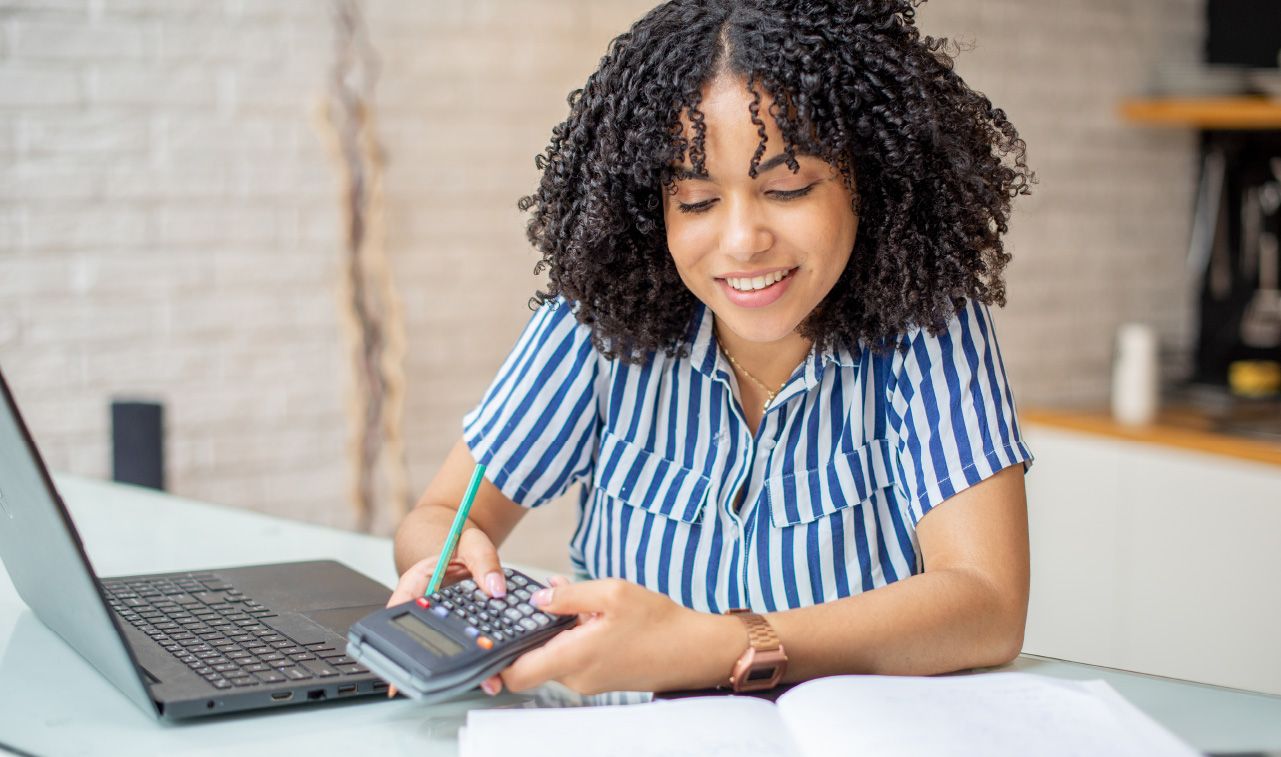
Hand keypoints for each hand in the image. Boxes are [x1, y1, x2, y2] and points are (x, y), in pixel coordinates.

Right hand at [384, 527, 508, 696]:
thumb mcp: (474, 544)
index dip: (396, 641)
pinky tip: (489, 671)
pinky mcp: (456, 625)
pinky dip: (474, 657)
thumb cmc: (462, 544)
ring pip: (443, 646)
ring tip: (481, 681)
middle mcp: (424, 604)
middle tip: (450, 681)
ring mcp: (439, 618)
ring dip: (458, 665)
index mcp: (418, 582)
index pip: (400, 611)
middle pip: (421, 637)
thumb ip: (485, 562)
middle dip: (433, 662)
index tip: (401, 664)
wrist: (466, 545)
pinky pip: (461, 643)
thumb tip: (495, 588)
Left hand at [492, 577, 736, 695]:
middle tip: (527, 604)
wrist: (694, 650)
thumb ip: (569, 595)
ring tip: (566, 602)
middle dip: (526, 634)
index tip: (482, 643)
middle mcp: (576, 677)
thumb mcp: (612, 593)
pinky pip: (571, 658)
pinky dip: (569, 638)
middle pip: (531, 662)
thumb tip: (537, 598)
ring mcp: (588, 681)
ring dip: (551, 633)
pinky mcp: (599, 678)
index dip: (494, 662)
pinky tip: (586, 614)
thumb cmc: (660, 623)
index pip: (516, 674)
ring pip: (552, 657)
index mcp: (574, 657)